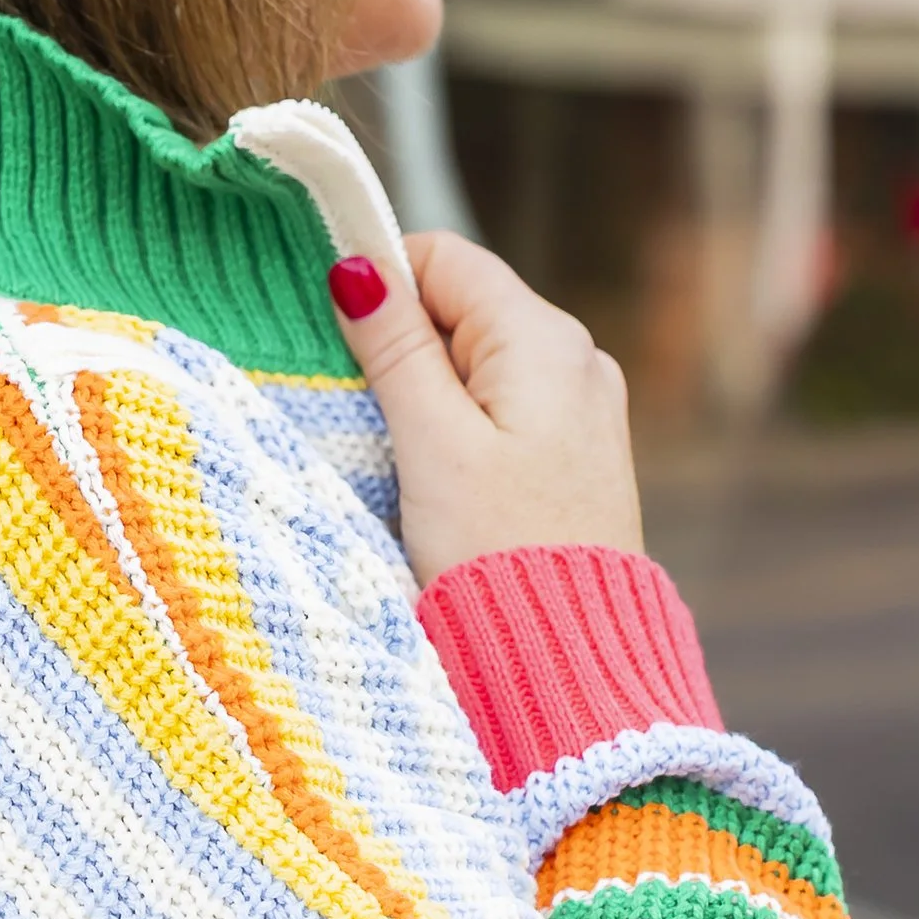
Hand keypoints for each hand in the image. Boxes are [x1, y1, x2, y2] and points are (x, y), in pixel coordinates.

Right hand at [327, 232, 643, 587]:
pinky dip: (460, 428)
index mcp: (545, 338)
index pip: (446, 260)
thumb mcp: (432, 441)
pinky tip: (439, 478)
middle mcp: (578, 360)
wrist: (567, 658)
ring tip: (399, 456)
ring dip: (426, 393)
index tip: (335, 336)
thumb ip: (396, 347)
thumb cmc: (497, 553)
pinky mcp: (576, 457)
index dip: (382, 284)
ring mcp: (583, 410)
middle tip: (362, 411)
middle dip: (402, 346)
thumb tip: (359, 265)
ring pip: (480, 365)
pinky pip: (505, 412)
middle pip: (463, 310)